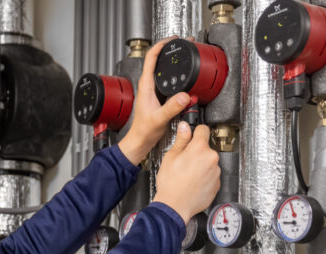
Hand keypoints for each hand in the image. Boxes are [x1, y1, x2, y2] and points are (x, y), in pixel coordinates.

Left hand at [118, 37, 191, 164]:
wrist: (140, 142)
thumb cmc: (144, 131)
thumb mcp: (159, 118)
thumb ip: (172, 107)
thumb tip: (184, 96)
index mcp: (145, 86)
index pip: (151, 58)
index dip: (161, 45)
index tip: (172, 40)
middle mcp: (148, 86)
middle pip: (158, 60)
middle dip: (170, 50)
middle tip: (184, 44)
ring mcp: (153, 91)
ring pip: (163, 71)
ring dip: (174, 63)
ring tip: (185, 56)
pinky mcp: (159, 97)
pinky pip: (169, 82)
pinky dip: (177, 76)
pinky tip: (185, 78)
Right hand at [153, 123, 220, 224]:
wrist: (175, 206)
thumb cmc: (171, 184)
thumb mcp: (170, 157)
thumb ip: (181, 140)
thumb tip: (185, 128)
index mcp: (199, 148)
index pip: (203, 130)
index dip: (195, 132)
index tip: (192, 136)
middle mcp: (211, 158)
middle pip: (206, 148)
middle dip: (197, 152)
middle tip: (184, 161)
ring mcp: (216, 172)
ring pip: (209, 162)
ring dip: (201, 165)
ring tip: (187, 175)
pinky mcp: (217, 184)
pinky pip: (211, 176)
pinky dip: (204, 177)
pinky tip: (192, 182)